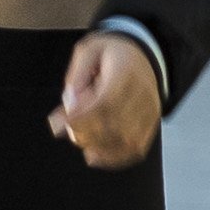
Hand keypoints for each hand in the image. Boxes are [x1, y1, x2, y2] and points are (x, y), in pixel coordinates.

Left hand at [50, 33, 161, 170]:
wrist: (143, 56)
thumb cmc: (111, 54)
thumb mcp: (88, 51)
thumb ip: (76, 77)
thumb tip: (69, 107)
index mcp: (126, 72)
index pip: (105, 102)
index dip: (80, 118)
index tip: (59, 122)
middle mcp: (142, 94)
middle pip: (114, 124)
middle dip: (84, 132)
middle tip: (66, 128)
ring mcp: (149, 112)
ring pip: (125, 141)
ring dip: (96, 146)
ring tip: (79, 138)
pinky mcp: (150, 125)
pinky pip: (134, 150)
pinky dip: (112, 158)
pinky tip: (94, 156)